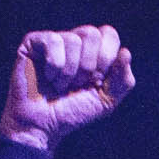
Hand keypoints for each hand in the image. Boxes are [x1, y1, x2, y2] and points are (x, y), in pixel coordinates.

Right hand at [2, 24, 133, 148]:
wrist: (43, 126)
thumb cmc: (72, 112)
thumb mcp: (106, 100)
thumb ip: (123, 80)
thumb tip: (125, 52)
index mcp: (92, 51)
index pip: (109, 34)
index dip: (107, 57)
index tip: (98, 80)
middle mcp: (73, 42)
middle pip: (92, 33)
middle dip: (89, 65)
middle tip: (78, 84)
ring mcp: (53, 41)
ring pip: (73, 39)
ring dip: (70, 71)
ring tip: (61, 85)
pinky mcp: (33, 43)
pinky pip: (54, 41)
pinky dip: (55, 65)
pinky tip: (49, 77)